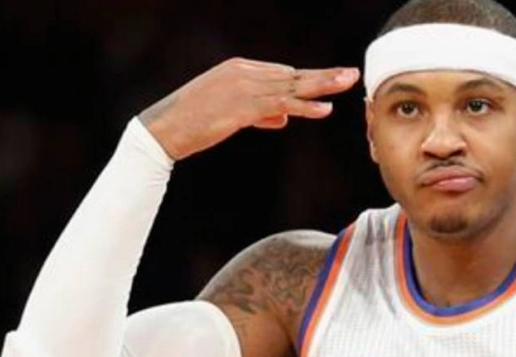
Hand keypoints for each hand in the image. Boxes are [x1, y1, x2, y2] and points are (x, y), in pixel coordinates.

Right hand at [138, 57, 359, 159]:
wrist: (163, 129)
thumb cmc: (193, 122)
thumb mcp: (229, 113)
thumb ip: (259, 113)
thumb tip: (283, 119)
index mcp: (241, 69)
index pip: (283, 74)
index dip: (308, 83)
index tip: (331, 82)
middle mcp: (245, 73)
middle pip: (293, 75)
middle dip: (324, 76)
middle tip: (351, 74)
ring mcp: (244, 88)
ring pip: (292, 87)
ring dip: (322, 86)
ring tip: (347, 84)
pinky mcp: (242, 107)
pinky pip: (281, 106)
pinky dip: (304, 108)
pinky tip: (325, 109)